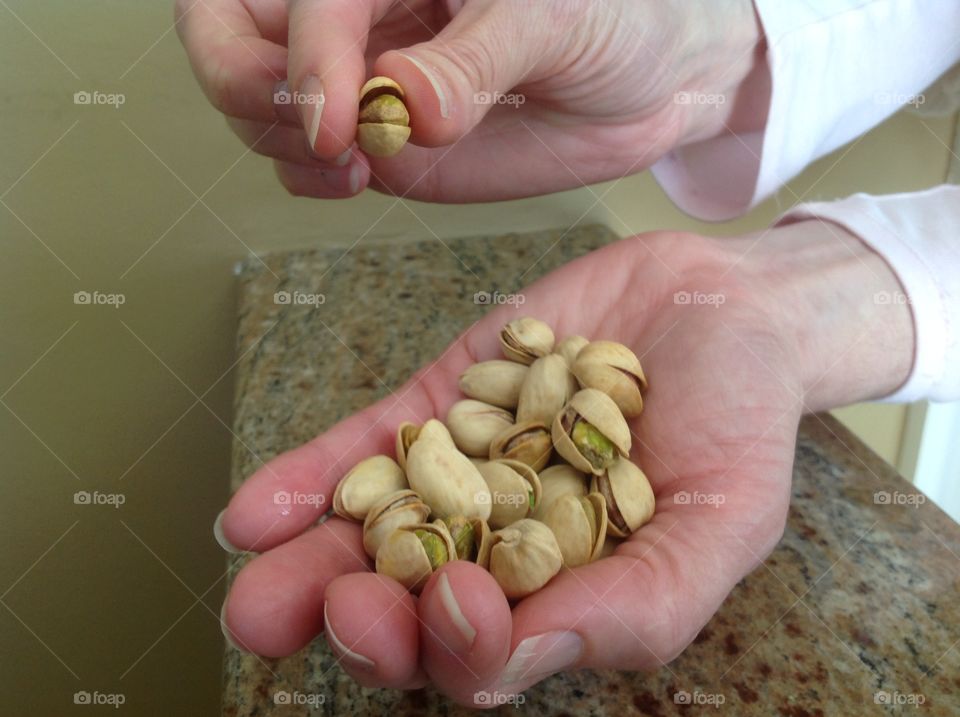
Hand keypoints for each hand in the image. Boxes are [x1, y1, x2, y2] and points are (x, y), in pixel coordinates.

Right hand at [175, 0, 766, 200]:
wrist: (653, 75)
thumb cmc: (618, 13)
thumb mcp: (553, 18)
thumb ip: (473, 62)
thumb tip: (399, 107)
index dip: (304, 59)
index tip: (340, 126)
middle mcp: (360, 14)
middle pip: (229, 28)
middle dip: (246, 86)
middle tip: (322, 137)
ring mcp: (360, 78)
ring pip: (255, 98)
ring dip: (274, 138)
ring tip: (351, 167)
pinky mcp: (379, 139)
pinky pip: (304, 156)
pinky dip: (305, 174)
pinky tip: (352, 178)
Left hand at [216, 221, 912, 704]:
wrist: (716, 301)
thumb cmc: (739, 418)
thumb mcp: (724, 520)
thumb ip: (645, 600)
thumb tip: (535, 653)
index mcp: (566, 598)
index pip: (494, 652)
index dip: (463, 645)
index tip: (458, 600)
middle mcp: (500, 549)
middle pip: (412, 610)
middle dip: (366, 624)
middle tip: (335, 613)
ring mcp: (457, 475)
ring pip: (368, 540)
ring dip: (307, 572)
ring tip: (254, 601)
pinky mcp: (435, 405)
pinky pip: (362, 449)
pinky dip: (308, 482)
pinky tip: (256, 514)